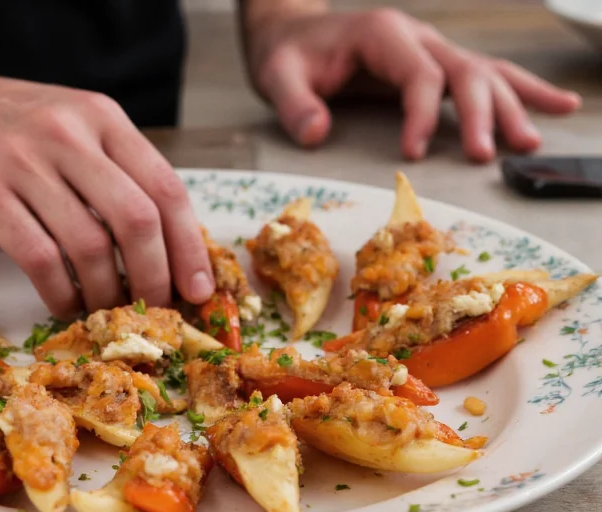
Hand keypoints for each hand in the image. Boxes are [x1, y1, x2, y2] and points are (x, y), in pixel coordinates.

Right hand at [0, 67, 214, 317]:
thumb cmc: (6, 123)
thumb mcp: (72, 124)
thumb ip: (114, 170)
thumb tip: (164, 246)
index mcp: (102, 118)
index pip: (166, 187)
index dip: (190, 246)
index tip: (199, 287)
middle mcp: (69, 134)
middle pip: (137, 219)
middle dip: (155, 277)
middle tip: (154, 309)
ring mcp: (24, 161)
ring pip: (90, 245)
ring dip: (106, 292)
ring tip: (107, 311)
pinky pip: (39, 257)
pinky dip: (60, 293)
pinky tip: (65, 304)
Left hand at [244, 7, 581, 161]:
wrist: (293, 35)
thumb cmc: (287, 56)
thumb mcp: (276, 76)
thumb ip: (293, 103)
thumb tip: (314, 133)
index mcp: (382, 35)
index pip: (419, 74)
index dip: (422, 114)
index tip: (413, 153)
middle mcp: (416, 37)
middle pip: (463, 71)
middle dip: (479, 114)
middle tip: (484, 156)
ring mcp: (431, 48)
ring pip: (484, 71)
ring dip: (511, 106)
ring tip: (531, 142)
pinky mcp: (435, 64)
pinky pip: (485, 73)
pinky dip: (520, 91)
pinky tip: (556, 106)